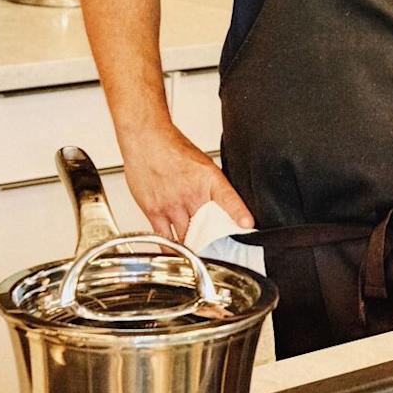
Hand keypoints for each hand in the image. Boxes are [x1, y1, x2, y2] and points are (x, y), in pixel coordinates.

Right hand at [118, 123, 253, 240]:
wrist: (146, 139)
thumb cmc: (173, 148)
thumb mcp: (203, 164)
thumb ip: (212, 186)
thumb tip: (224, 204)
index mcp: (208, 179)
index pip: (228, 198)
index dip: (238, 213)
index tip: (247, 225)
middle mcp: (190, 193)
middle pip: (207, 227)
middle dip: (214, 242)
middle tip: (221, 251)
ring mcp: (171, 204)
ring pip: (187, 238)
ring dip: (194, 246)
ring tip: (200, 252)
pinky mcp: (154, 211)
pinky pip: (165, 239)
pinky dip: (172, 249)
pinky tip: (177, 253)